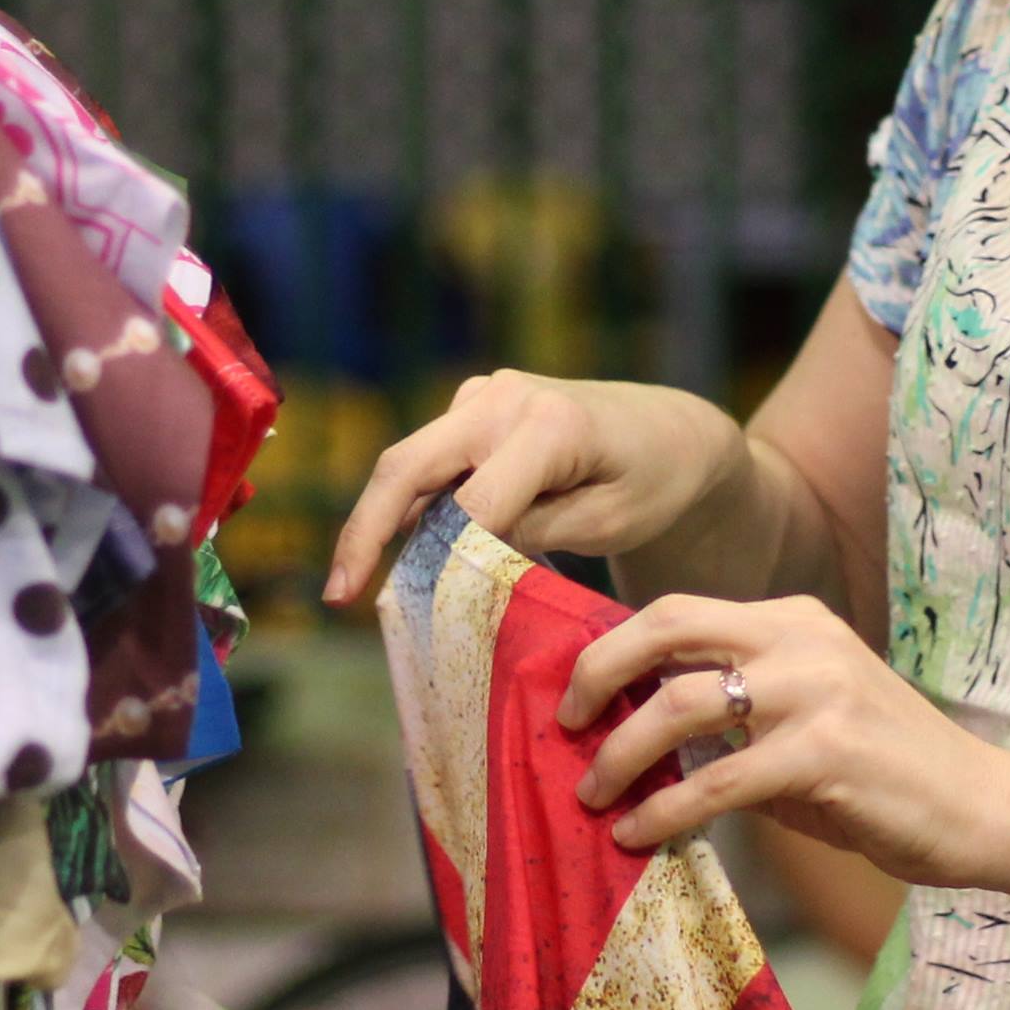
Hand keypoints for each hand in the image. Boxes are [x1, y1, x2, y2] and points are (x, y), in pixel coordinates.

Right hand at [323, 372, 750, 606]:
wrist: (670, 432)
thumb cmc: (651, 483)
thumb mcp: (605, 523)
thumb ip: (530, 534)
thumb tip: (456, 557)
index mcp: (547, 425)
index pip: (472, 503)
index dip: (436, 561)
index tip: (411, 613)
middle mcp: (502, 398)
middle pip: (408, 466)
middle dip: (366, 532)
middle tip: (339, 597)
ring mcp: (482, 396)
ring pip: (412, 466)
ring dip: (385, 523)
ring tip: (359, 590)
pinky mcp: (473, 407)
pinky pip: (431, 463)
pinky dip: (415, 509)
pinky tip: (408, 559)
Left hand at [562, 593, 1009, 884]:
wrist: (983, 809)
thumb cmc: (885, 777)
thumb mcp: (803, 726)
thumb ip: (732, 721)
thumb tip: (635, 740)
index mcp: (795, 619)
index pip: (680, 612)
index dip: (614, 648)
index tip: (576, 696)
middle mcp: (802, 638)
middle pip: (668, 627)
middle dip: (599, 673)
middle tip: (565, 726)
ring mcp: (817, 690)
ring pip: (681, 704)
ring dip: (620, 753)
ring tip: (594, 794)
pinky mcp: (827, 752)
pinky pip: (716, 780)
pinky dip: (664, 810)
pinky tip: (638, 834)